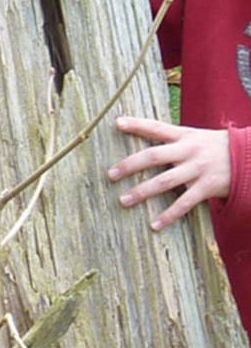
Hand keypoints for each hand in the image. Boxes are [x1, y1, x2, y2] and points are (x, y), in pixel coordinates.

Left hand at [108, 114, 230, 229]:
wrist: (248, 158)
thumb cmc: (215, 147)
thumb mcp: (195, 137)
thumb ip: (172, 139)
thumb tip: (143, 137)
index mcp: (184, 136)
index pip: (156, 127)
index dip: (137, 124)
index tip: (116, 123)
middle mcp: (188, 151)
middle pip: (154, 156)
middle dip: (130, 165)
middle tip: (111, 175)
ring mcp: (197, 169)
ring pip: (165, 182)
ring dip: (142, 191)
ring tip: (123, 200)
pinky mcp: (207, 187)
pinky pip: (184, 203)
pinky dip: (169, 215)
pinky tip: (155, 224)